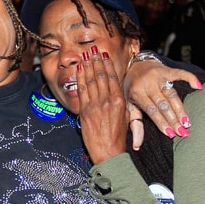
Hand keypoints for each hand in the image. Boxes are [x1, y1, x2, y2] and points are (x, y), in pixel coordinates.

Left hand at [77, 46, 128, 163]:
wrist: (109, 153)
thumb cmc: (118, 138)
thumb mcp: (125, 117)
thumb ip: (120, 102)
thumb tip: (115, 90)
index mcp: (119, 101)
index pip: (113, 78)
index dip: (108, 65)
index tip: (104, 55)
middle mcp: (107, 101)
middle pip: (101, 76)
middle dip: (97, 61)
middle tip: (93, 50)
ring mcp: (95, 105)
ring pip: (91, 81)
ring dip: (87, 66)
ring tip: (85, 55)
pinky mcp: (85, 111)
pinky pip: (81, 91)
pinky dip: (80, 79)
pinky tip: (78, 70)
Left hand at [122, 60, 201, 148]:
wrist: (132, 65)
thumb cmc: (131, 90)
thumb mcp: (128, 106)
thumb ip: (135, 125)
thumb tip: (136, 146)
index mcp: (136, 93)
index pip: (152, 110)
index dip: (162, 123)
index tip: (171, 134)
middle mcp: (148, 83)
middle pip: (164, 104)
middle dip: (174, 119)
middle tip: (183, 132)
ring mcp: (158, 75)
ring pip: (172, 94)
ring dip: (181, 108)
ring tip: (187, 122)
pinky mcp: (167, 69)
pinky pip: (180, 73)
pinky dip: (190, 78)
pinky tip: (198, 86)